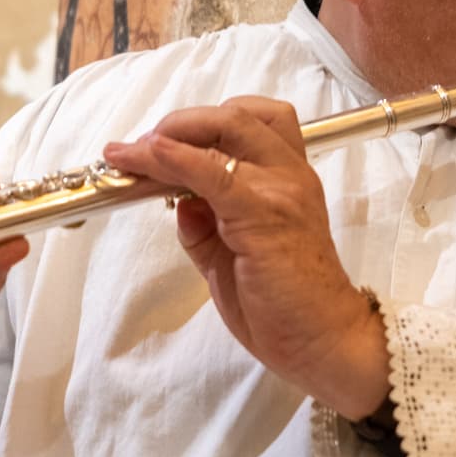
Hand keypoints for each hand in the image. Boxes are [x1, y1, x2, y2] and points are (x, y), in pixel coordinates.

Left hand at [103, 97, 387, 418]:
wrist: (322, 340)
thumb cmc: (284, 305)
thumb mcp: (229, 256)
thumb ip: (205, 224)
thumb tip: (176, 199)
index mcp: (287, 177)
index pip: (246, 123)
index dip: (196, 125)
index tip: (153, 144)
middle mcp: (289, 173)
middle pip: (234, 116)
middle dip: (180, 121)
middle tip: (140, 145)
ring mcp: (280, 190)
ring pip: (222, 134)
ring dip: (169, 137)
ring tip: (132, 154)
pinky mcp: (263, 214)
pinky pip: (214, 174)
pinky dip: (178, 158)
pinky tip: (151, 154)